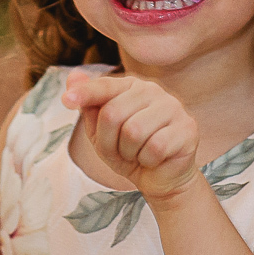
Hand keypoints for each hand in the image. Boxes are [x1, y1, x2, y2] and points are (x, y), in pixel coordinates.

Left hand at [62, 69, 200, 202]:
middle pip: (113, 113)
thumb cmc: (127, 151)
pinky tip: (154, 158)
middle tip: (120, 150)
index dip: (84, 94)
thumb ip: (87, 105)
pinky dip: (147, 160)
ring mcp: (174, 107)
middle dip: (109, 141)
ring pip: (134, 132)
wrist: (158, 178)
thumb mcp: (99, 131)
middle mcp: (154, 90)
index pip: (104, 86)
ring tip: (137, 153)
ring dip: (129, 152)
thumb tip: (73, 77)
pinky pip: (155, 147)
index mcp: (131, 86)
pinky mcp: (188, 128)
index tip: (66, 101)